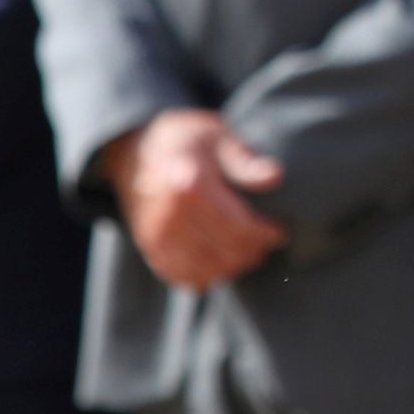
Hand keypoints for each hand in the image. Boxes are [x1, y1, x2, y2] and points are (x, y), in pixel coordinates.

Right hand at [100, 110, 287, 291]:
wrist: (133, 152)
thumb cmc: (184, 140)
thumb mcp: (216, 136)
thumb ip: (244, 160)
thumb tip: (276, 177)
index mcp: (188, 184)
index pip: (236, 225)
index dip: (264, 234)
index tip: (280, 232)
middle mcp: (168, 214)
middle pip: (224, 250)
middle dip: (252, 251)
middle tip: (268, 243)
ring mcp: (155, 236)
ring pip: (206, 269)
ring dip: (232, 267)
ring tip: (248, 253)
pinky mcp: (149, 249)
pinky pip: (182, 276)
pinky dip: (206, 276)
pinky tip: (222, 262)